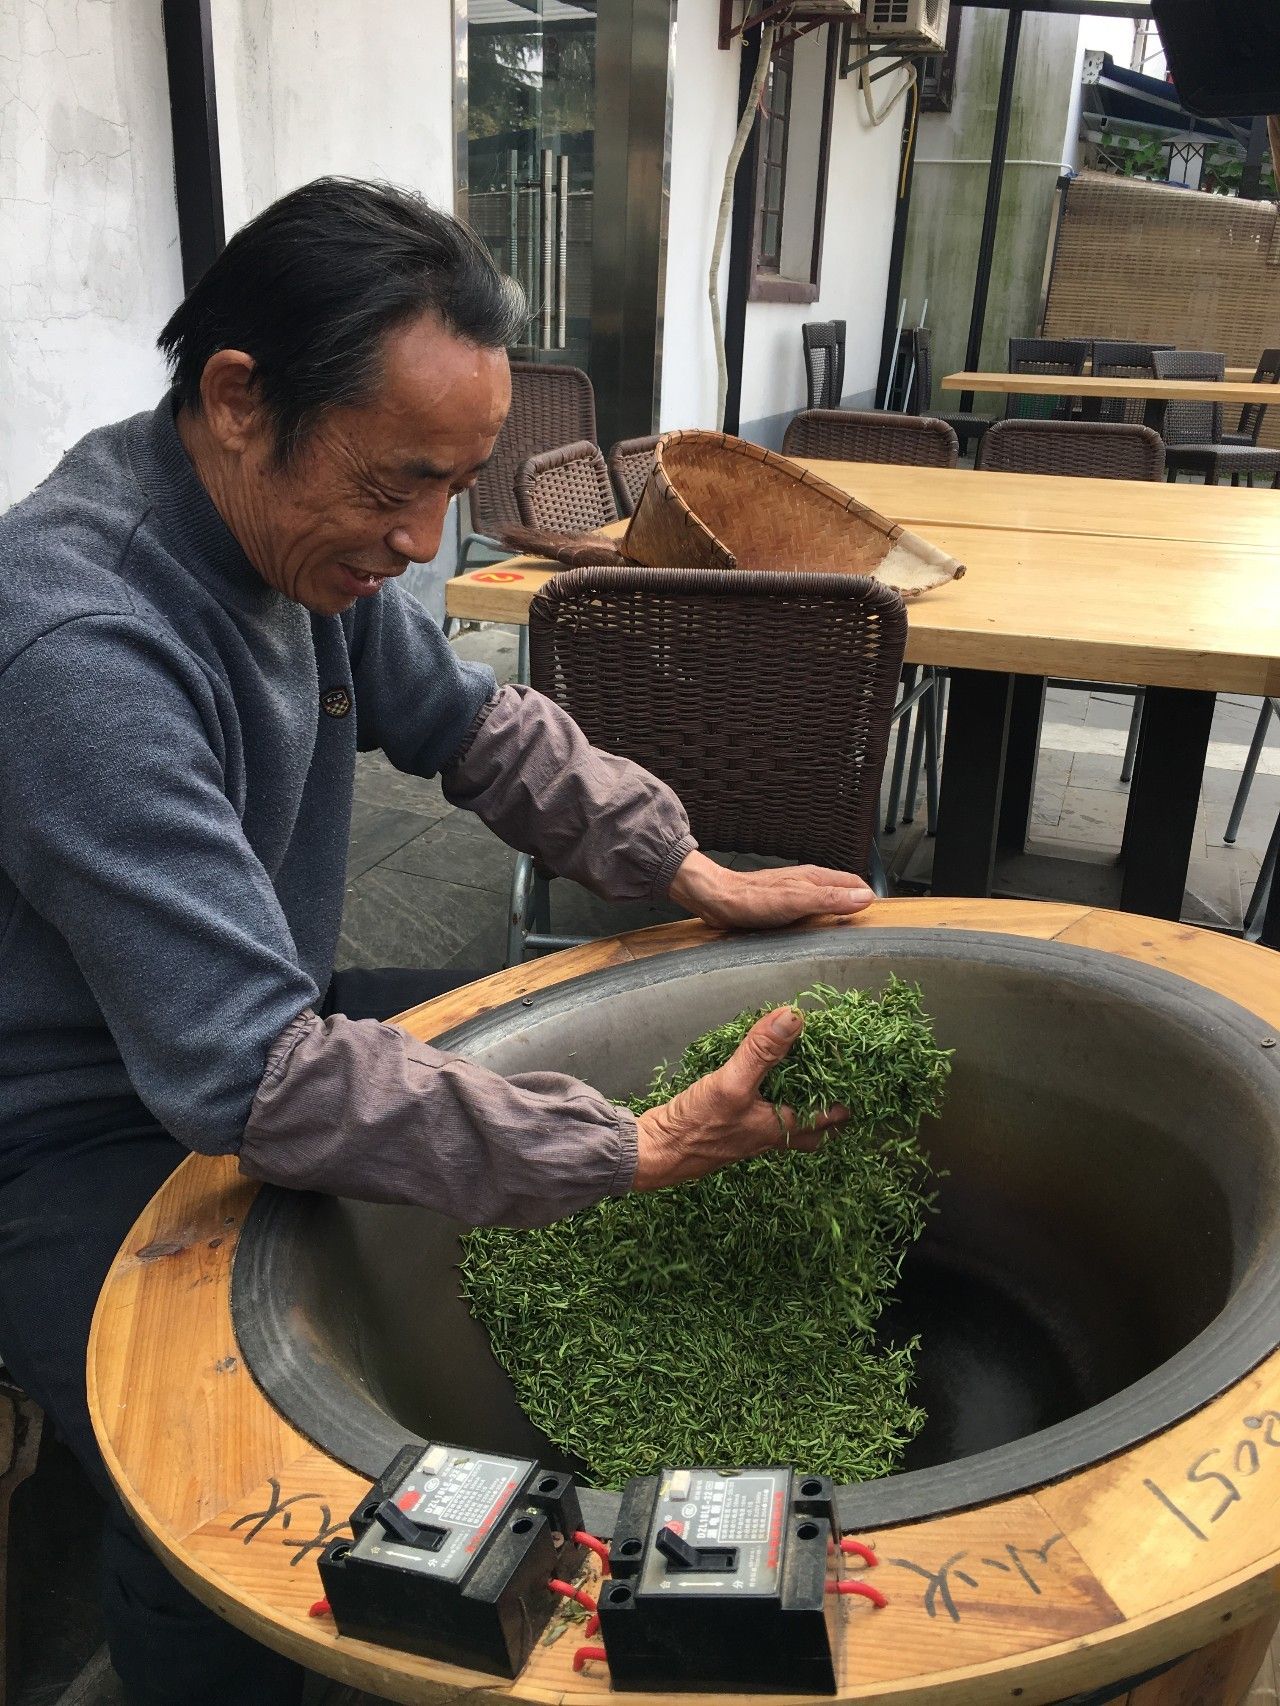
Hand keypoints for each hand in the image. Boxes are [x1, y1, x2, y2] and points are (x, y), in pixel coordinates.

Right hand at [632, 1006, 847, 1191]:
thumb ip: (762, 1051)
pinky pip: (763, 1123)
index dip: (845, 1100)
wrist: (655, 1152)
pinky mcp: (728, 1133)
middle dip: (831, 1119)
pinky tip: (763, 1096)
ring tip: (810, 1093)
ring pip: (788, 1129)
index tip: (859, 1078)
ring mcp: (748, 1138)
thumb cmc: (697, 1125)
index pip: (827, 1116)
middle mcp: (769, 1137)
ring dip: (803, 1115)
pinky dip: (772, 1109)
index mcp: (780, 1127)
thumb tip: (794, 1017)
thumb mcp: (732, 1082)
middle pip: (812, 1134)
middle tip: (844, 1099)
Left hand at [667, 849, 873, 930]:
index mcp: (817, 878)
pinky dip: (819, 925)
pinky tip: (816, 939)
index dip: (868, 900)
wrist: (717, 900)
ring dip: (838, 918)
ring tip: (846, 940)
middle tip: (866, 935)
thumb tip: (865, 899)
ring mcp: (795, 895)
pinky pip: (809, 915)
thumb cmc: (754, 899)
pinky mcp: (783, 908)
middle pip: (842, 894)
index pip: (855, 885)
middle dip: (856, 909)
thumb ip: (831, 899)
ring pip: (826, 905)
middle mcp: (808, 884)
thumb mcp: (798, 900)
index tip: (879, 921)